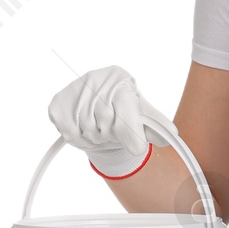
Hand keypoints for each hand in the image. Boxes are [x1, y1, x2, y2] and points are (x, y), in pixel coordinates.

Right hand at [47, 65, 177, 178]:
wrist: (95, 103)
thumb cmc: (122, 108)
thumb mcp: (141, 112)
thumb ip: (156, 124)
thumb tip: (171, 135)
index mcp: (119, 80)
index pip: (125, 113)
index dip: (133, 136)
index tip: (137, 147)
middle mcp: (95, 79)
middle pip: (107, 126)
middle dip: (113, 135)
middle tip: (113, 129)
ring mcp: (73, 91)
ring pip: (88, 132)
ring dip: (96, 138)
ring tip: (99, 127)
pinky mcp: (57, 104)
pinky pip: (71, 134)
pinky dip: (80, 138)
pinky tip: (85, 126)